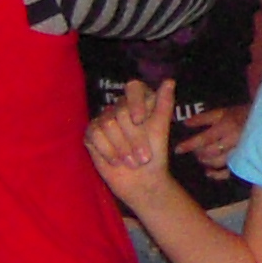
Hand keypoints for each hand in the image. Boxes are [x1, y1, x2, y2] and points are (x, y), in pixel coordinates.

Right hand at [86, 80, 178, 202]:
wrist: (142, 181)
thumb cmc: (154, 155)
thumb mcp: (161, 129)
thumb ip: (164, 104)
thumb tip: (169, 81)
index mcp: (140, 101)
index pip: (134, 87)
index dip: (135, 102)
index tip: (139, 120)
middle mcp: (120, 107)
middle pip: (121, 111)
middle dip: (134, 138)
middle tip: (143, 157)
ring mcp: (104, 119)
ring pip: (107, 124)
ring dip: (122, 148)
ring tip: (132, 162)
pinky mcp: (92, 134)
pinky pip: (94, 135)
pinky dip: (107, 151)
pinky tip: (116, 161)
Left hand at [174, 101, 251, 171]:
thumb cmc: (241, 114)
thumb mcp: (222, 112)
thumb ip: (203, 118)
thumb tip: (185, 123)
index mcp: (226, 126)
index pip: (204, 138)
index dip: (189, 145)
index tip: (177, 149)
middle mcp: (232, 141)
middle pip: (210, 152)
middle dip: (198, 153)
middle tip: (193, 151)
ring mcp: (239, 152)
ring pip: (218, 162)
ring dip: (206, 162)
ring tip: (201, 157)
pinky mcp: (243, 161)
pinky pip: (229, 172)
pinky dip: (216, 174)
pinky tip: (208, 172)